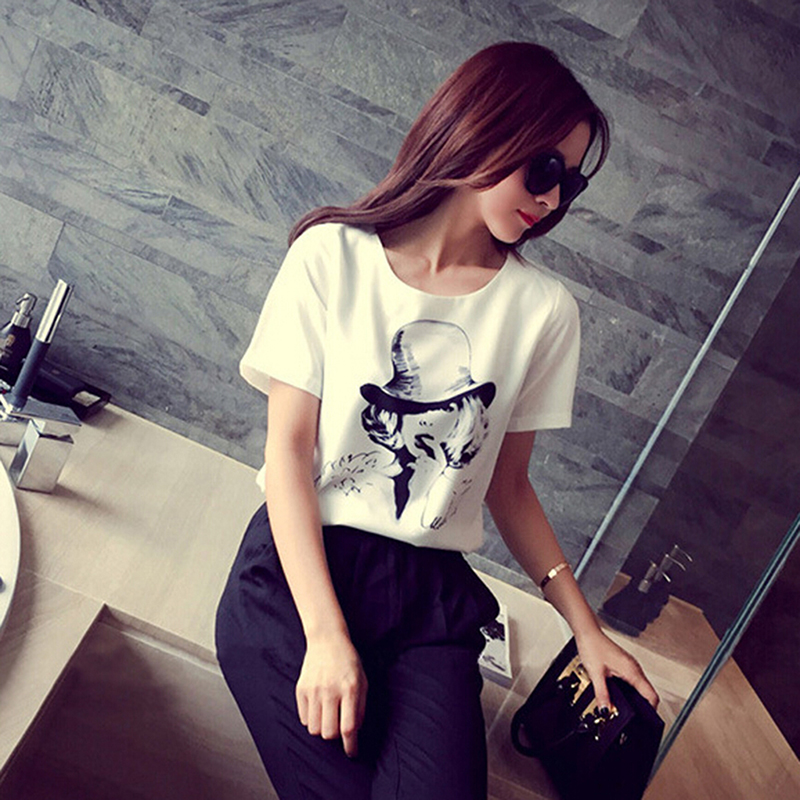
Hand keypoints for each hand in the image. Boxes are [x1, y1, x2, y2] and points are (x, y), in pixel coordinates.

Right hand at [295, 631, 367, 757]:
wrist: (327, 640)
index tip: (352, 753)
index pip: (349, 727)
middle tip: (339, 725)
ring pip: (315, 729)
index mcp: (350, 689)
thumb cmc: (348, 661)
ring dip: (323, 728)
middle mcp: (331, 690)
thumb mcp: (363, 681)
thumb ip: (361, 707)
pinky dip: (312, 719)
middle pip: (329, 733)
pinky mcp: (301, 690)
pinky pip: (304, 719)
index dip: (351, 745)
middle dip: (336, 735)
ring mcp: (314, 690)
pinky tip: (319, 707)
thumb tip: (354, 732)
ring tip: (329, 715)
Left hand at [575, 630, 658, 710]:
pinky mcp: (625, 663)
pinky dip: (630, 689)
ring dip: (635, 697)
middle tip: (634, 716)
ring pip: (640, 686)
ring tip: (626, 706)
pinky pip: (633, 680)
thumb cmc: (592, 646)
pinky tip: (620, 692)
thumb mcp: (596, 674)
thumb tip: (606, 710)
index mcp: (632, 671)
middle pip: (647, 692)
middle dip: (642, 706)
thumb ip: (602, 695)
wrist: (587, 632)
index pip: (651, 695)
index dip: (651, 710)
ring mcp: (630, 665)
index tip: (645, 719)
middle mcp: (634, 667)